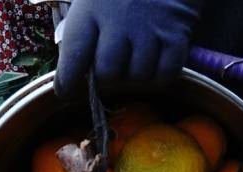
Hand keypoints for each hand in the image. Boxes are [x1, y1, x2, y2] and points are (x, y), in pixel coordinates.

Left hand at [54, 0, 202, 95]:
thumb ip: (81, 30)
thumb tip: (72, 70)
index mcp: (91, 8)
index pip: (74, 54)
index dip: (67, 79)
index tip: (65, 92)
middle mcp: (119, 20)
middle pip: (108, 73)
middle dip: (107, 78)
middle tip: (110, 70)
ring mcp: (150, 30)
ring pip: (138, 77)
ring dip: (135, 77)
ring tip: (134, 61)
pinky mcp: (176, 36)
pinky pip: (165, 74)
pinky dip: (159, 77)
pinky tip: (154, 64)